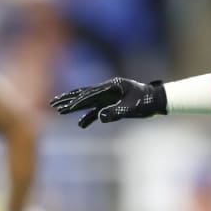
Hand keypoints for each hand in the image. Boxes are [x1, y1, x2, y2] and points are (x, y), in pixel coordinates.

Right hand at [50, 77, 166, 127]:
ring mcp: (109, 96)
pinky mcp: (112, 104)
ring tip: (59, 110)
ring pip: (87, 101)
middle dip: (68, 100)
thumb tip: (99, 117)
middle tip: (53, 103)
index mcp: (112, 86)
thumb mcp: (132, 108)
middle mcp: (107, 89)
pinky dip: (88, 116)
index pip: (90, 94)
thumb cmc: (147, 102)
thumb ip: (116, 112)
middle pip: (84, 94)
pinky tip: (81, 124)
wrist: (157, 100)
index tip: (66, 107)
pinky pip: (97, 110)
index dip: (78, 101)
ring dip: (74, 106)